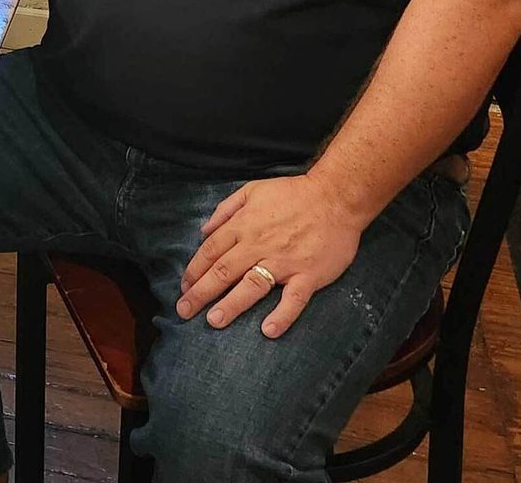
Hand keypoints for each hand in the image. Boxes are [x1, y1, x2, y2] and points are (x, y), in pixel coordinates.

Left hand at [175, 173, 366, 338]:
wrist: (336, 197)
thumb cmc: (293, 193)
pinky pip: (293, 299)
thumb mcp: (252, 190)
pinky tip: (268, 331)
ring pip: (251, 286)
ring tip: (213, 321)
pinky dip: (281, 316)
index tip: (184, 288)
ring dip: (231, 305)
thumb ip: (226, 209)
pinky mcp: (308, 275)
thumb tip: (204, 230)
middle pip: (224, 271)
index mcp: (244, 225)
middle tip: (184, 311)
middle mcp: (259, 245)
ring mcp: (284, 261)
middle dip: (201, 293)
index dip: (194, 270)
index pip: (211, 251)